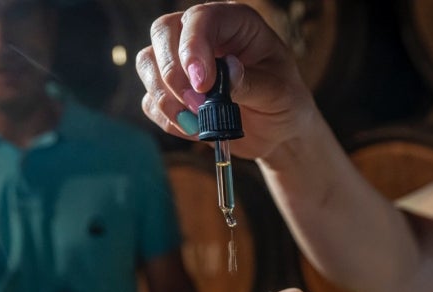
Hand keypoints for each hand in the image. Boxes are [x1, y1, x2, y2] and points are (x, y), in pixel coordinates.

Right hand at [136, 2, 315, 159]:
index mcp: (234, 23)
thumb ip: (252, 82)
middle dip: (172, 72)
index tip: (202, 84)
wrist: (278, 133)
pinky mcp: (173, 93)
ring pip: (148, 63)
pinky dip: (168, 120)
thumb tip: (227, 71)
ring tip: (198, 122)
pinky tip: (196, 130)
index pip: (200, 18)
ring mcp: (183, 63)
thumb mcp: (279, 93)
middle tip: (197, 104)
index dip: (193, 47)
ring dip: (166, 98)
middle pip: (163, 32)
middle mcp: (203, 35)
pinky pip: (150, 101)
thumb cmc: (285, 103)